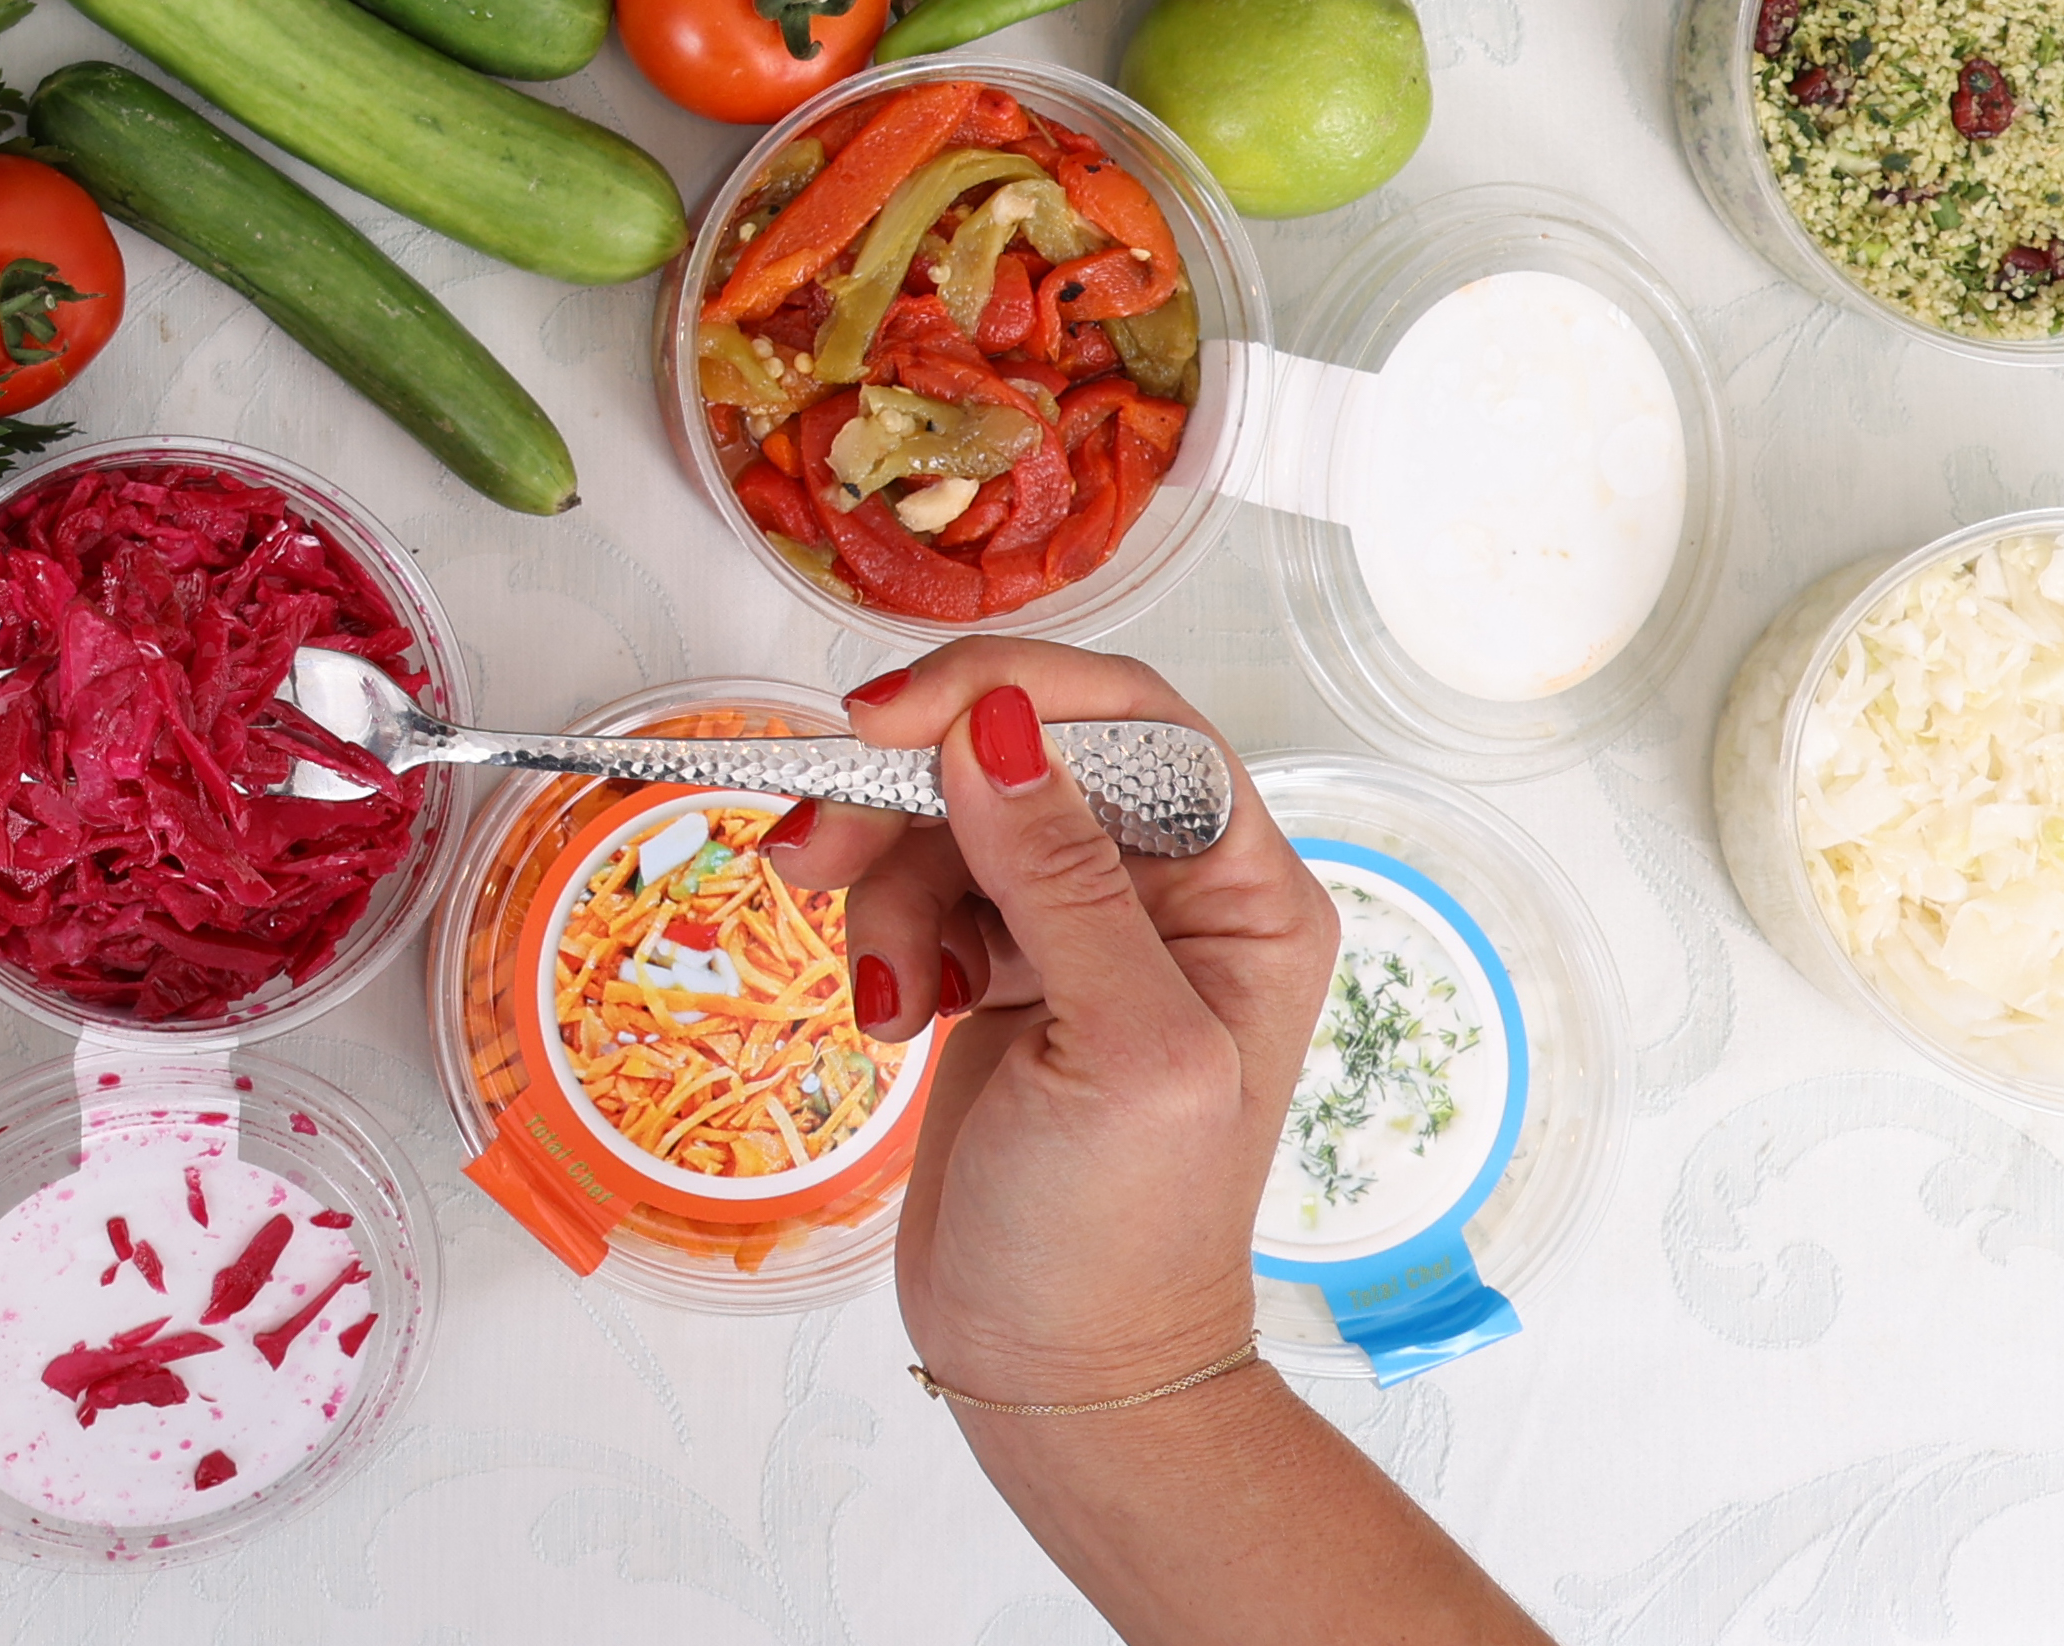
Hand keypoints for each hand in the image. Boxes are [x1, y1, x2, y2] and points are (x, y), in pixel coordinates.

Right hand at [769, 643, 1328, 1405]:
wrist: (1059, 1369)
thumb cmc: (1124, 1239)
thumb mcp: (1119, 1052)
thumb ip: (1062, 880)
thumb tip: (999, 725)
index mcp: (1244, 897)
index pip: (1135, 722)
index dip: (1005, 695)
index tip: (888, 722)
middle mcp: (1170, 896)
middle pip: (1017, 755)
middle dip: (910, 793)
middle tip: (818, 846)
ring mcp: (1077, 932)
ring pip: (948, 818)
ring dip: (882, 883)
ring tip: (878, 992)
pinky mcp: (1000, 969)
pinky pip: (915, 886)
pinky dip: (879, 934)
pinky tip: (890, 1016)